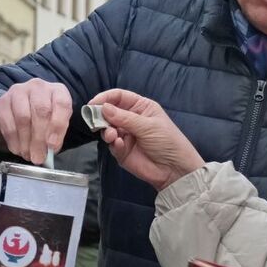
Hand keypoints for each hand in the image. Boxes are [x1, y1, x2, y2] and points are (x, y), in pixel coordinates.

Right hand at [0, 79, 73, 164]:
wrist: (11, 116)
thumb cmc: (38, 121)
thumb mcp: (52, 126)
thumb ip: (54, 136)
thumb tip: (50, 151)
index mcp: (57, 91)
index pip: (62, 104)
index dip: (58, 126)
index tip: (53, 146)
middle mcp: (38, 87)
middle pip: (41, 111)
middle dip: (40, 138)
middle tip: (39, 157)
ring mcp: (18, 92)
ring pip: (23, 117)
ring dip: (26, 142)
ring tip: (28, 155)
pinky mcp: (1, 102)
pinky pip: (8, 124)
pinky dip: (14, 141)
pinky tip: (18, 149)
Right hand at [89, 89, 203, 191]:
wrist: (174, 169)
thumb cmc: (167, 142)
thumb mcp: (148, 126)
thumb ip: (124, 117)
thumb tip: (103, 108)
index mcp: (140, 107)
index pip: (119, 97)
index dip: (105, 98)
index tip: (93, 104)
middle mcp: (131, 119)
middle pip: (109, 112)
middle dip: (101, 116)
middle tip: (96, 121)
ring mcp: (126, 135)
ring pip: (107, 129)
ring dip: (106, 131)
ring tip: (112, 135)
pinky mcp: (122, 151)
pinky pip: (111, 145)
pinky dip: (113, 144)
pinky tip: (119, 145)